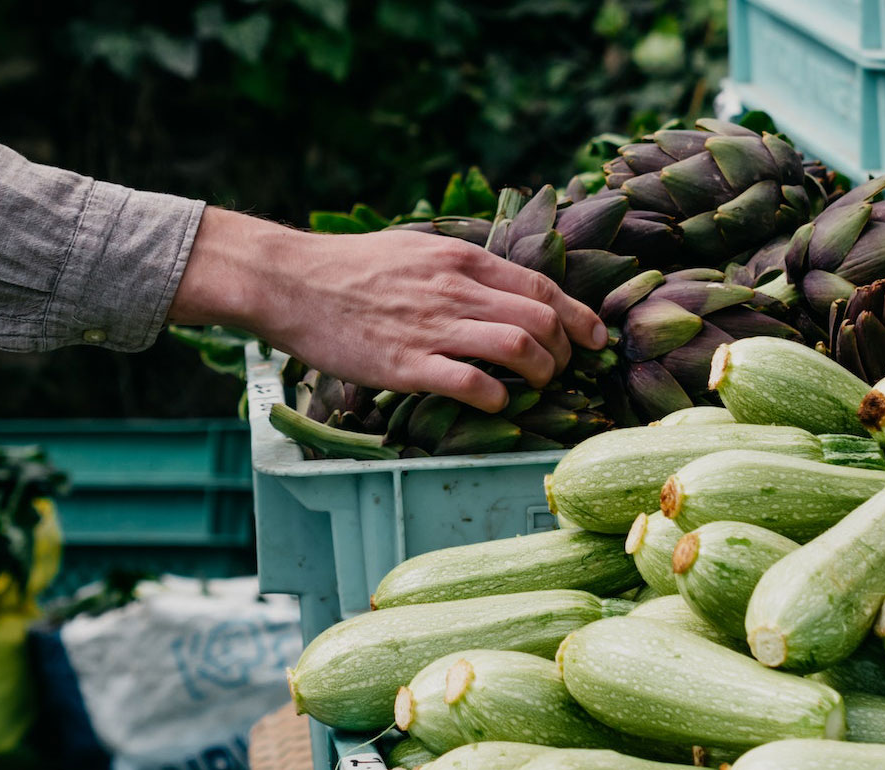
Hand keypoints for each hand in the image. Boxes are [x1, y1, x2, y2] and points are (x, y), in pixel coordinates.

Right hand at [168, 208, 607, 411]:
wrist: (289, 282)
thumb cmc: (350, 268)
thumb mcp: (415, 249)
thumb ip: (461, 268)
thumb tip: (501, 287)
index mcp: (461, 261)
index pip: (542, 288)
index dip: (579, 317)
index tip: (595, 339)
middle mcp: (456, 291)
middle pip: (542, 321)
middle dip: (565, 352)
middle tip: (562, 370)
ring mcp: (433, 328)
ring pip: (520, 349)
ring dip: (541, 375)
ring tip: (536, 387)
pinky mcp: (407, 365)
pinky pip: (473, 385)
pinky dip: (498, 399)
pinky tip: (496, 405)